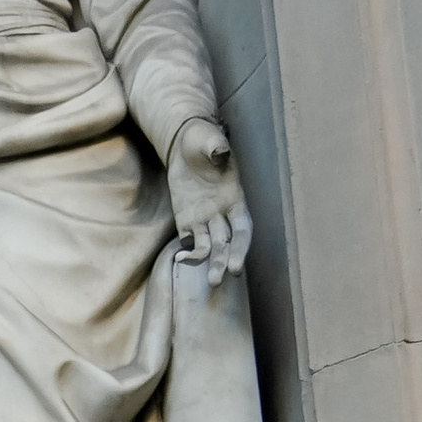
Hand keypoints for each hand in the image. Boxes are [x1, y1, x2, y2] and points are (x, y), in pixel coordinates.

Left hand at [166, 117, 250, 286]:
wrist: (184, 143)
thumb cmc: (202, 139)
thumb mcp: (208, 139)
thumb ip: (215, 148)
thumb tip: (220, 152)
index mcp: (234, 197)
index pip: (242, 227)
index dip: (241, 246)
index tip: (236, 264)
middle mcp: (222, 213)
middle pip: (227, 243)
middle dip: (224, 261)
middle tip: (218, 281)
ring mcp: (205, 218)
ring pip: (210, 247)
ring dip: (209, 264)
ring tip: (208, 283)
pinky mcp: (187, 220)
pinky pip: (189, 241)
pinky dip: (187, 253)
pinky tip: (179, 262)